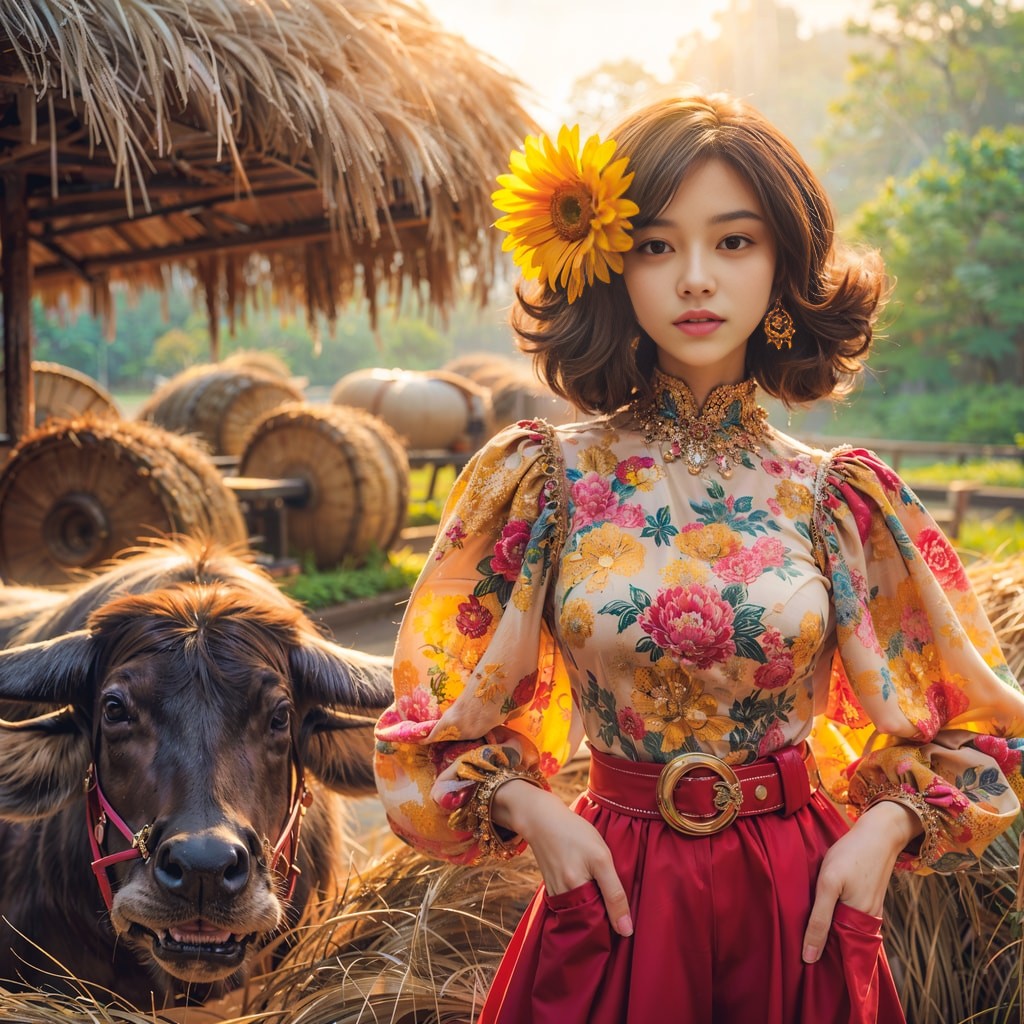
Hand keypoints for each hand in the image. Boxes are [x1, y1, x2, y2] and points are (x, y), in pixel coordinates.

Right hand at [492, 779, 632, 936]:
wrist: (542, 820)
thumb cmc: (575, 834)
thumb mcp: (601, 858)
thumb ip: (615, 894)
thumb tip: (626, 930)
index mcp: (576, 893)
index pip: (601, 925)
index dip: (615, 921)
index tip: (624, 915)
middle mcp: (562, 900)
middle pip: (588, 921)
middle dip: (603, 915)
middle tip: (610, 890)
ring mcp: (555, 895)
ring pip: (580, 912)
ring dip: (593, 905)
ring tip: (599, 883)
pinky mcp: (551, 889)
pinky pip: (571, 903)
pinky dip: (582, 898)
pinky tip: (587, 880)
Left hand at [802, 800, 921, 962]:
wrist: (878, 834)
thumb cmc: (850, 856)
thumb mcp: (828, 884)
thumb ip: (819, 920)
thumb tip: (809, 957)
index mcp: (858, 924)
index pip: (837, 955)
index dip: (818, 956)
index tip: (799, 960)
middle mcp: (868, 923)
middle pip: (841, 944)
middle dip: (822, 946)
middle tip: (798, 942)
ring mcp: (870, 912)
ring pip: (844, 930)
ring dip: (827, 931)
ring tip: (805, 926)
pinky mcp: (868, 901)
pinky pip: (849, 918)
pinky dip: (835, 918)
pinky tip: (821, 911)